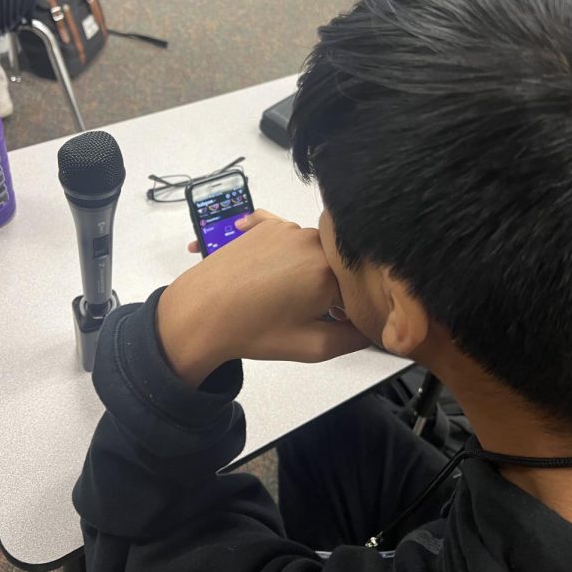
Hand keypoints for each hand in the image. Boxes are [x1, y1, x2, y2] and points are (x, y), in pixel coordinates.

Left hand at [156, 211, 367, 385]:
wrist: (200, 313)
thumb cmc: (253, 331)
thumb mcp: (312, 346)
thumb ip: (354, 338)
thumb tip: (372, 328)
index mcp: (331, 270)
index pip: (362, 289)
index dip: (353, 309)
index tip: (339, 322)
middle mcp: (313, 241)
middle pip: (341, 266)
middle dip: (333, 289)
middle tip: (311, 313)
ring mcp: (288, 228)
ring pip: (317, 250)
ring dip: (311, 271)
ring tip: (285, 297)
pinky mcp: (266, 224)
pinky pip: (289, 232)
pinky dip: (289, 248)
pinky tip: (277, 265)